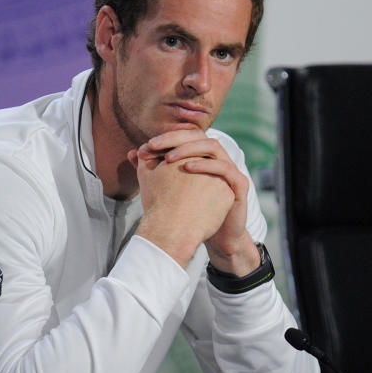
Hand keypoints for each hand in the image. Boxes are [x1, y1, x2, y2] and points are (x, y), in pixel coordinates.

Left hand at [142, 131, 260, 275]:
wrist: (216, 236)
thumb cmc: (192, 213)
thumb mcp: (170, 189)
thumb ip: (152, 171)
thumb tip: (133, 153)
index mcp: (202, 156)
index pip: (185, 136)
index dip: (166, 138)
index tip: (145, 147)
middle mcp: (217, 158)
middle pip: (199, 136)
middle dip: (174, 139)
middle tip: (153, 146)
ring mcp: (229, 169)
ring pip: (213, 146)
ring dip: (189, 149)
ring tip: (168, 158)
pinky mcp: (239, 184)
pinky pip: (225, 168)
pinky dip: (206, 165)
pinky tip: (188, 168)